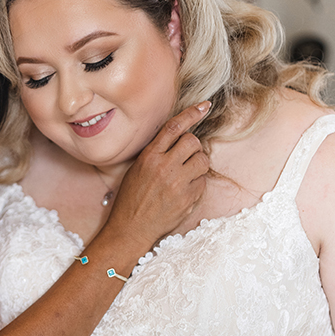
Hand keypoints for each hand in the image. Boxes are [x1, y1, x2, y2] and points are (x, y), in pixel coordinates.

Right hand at [109, 101, 211, 244]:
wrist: (130, 229)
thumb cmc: (131, 200)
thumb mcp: (136, 170)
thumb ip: (156, 154)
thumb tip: (180, 140)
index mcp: (148, 158)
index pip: (174, 128)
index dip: (191, 114)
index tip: (203, 106)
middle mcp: (164, 167)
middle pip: (192, 141)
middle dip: (193, 147)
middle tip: (186, 157)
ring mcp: (178, 183)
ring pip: (202, 160)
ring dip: (198, 165)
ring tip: (186, 175)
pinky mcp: (188, 198)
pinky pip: (203, 182)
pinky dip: (197, 184)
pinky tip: (183, 192)